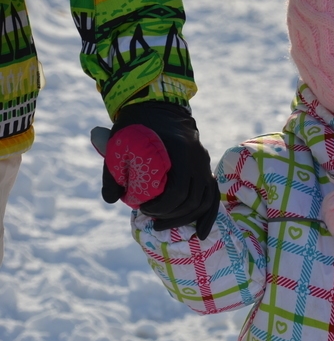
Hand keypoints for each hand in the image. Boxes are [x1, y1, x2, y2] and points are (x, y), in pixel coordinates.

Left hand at [98, 102, 219, 238]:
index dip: (161, 207)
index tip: (143, 209)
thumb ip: (113, 171)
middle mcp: (198, 159)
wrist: (159, 106)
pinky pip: (212, 197)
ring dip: (185, 218)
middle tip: (150, 218)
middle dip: (171, 216)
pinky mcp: (205, 170)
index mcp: (180, 151)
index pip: (177, 191)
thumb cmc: (136, 125)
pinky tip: (200, 234)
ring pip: (204, 201)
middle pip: (192, 200)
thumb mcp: (118, 143)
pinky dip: (207, 217)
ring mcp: (205, 164)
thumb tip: (113, 200)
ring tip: (163, 225)